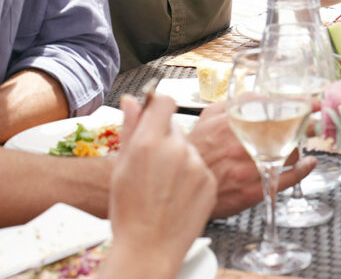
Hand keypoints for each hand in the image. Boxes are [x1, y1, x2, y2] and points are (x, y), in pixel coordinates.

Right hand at [104, 95, 215, 278]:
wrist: (148, 248)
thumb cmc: (129, 212)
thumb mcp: (121, 167)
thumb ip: (130, 128)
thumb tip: (131, 101)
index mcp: (149, 143)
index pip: (165, 102)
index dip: (160, 106)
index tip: (157, 113)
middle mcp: (176, 150)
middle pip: (177, 128)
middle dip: (166, 139)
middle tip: (155, 164)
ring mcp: (197, 166)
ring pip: (190, 150)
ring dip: (180, 159)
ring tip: (165, 186)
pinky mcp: (210, 182)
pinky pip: (202, 169)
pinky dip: (192, 177)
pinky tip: (178, 195)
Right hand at [187, 101, 315, 217]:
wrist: (180, 186)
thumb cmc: (196, 150)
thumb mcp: (207, 117)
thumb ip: (234, 103)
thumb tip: (259, 95)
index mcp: (230, 123)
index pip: (271, 107)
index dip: (298, 103)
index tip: (314, 103)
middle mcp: (240, 145)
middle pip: (285, 130)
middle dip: (302, 125)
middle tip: (310, 123)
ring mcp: (248, 168)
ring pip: (288, 153)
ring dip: (296, 147)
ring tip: (296, 144)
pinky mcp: (253, 190)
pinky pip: (286, 178)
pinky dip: (303, 170)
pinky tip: (308, 164)